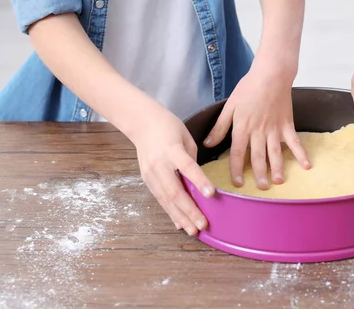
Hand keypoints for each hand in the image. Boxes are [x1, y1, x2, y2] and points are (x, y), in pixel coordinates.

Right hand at [132, 106, 214, 235]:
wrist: (142, 123)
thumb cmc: (169, 127)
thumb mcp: (186, 138)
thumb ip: (192, 161)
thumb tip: (198, 183)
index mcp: (172, 149)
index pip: (187, 167)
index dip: (199, 182)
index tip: (211, 195)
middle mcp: (160, 164)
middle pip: (175, 190)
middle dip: (190, 210)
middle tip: (203, 224)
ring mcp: (151, 174)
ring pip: (166, 200)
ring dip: (181, 217)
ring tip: (193, 230)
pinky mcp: (147, 180)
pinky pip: (160, 199)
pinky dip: (171, 212)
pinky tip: (180, 223)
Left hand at [203, 63, 310, 188]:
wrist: (271, 74)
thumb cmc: (248, 88)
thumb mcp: (230, 106)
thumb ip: (220, 127)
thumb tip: (208, 144)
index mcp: (243, 127)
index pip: (238, 153)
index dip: (237, 169)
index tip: (238, 183)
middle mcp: (259, 131)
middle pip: (258, 157)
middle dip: (259, 174)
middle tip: (261, 188)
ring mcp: (275, 129)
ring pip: (275, 153)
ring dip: (277, 168)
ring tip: (278, 181)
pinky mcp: (287, 125)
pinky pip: (295, 142)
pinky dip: (301, 154)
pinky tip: (306, 166)